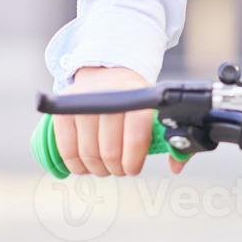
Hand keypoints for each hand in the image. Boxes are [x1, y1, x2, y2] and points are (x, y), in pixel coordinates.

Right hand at [54, 66, 183, 176]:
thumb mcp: (154, 110)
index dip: (134, 159)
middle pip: (110, 150)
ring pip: (89, 153)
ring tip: (104, 167)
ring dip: (97, 169)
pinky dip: (76, 165)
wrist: (108, 72)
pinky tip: (85, 165)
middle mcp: (109, 96)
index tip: (133, 168)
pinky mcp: (64, 109)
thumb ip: (169, 139)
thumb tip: (177, 167)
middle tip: (119, 168)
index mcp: (136, 96)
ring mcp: (84, 102)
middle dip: (116, 168)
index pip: (136, 134)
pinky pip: (67, 149)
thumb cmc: (134, 100)